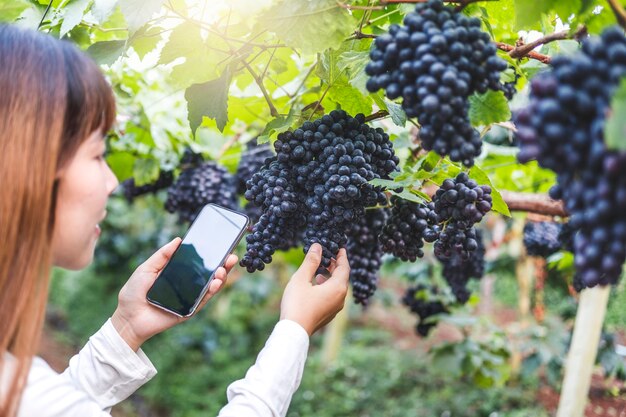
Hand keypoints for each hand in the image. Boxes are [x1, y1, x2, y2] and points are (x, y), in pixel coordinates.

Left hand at [111, 237, 237, 350]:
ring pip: (210, 287)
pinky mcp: (189, 310)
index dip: (210, 255)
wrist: (128, 317)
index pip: (198, 262)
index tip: (221, 245)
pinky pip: (203, 300)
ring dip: (220, 278)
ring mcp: (189, 297)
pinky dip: (211, 291)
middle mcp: (186, 285)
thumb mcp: (146, 268)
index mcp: (177, 273)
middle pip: (208, 274)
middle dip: (222, 265)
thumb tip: (179, 240)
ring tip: (223, 269)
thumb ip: (162, 255)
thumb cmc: (134, 292)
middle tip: (231, 257)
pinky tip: (215, 282)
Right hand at [280, 243, 349, 335]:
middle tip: (329, 255)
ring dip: (331, 277)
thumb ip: (311, 261)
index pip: (344, 267)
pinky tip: (316, 285)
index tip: (340, 248)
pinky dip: (328, 286)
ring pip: (337, 288)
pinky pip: (333, 296)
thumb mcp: (302, 278)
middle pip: (342, 278)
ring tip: (321, 269)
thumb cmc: (297, 303)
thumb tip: (318, 246)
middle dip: (336, 266)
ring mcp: (335, 308)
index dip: (342, 256)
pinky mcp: (329, 315)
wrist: (294, 331)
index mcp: (338, 288)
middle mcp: (340, 298)